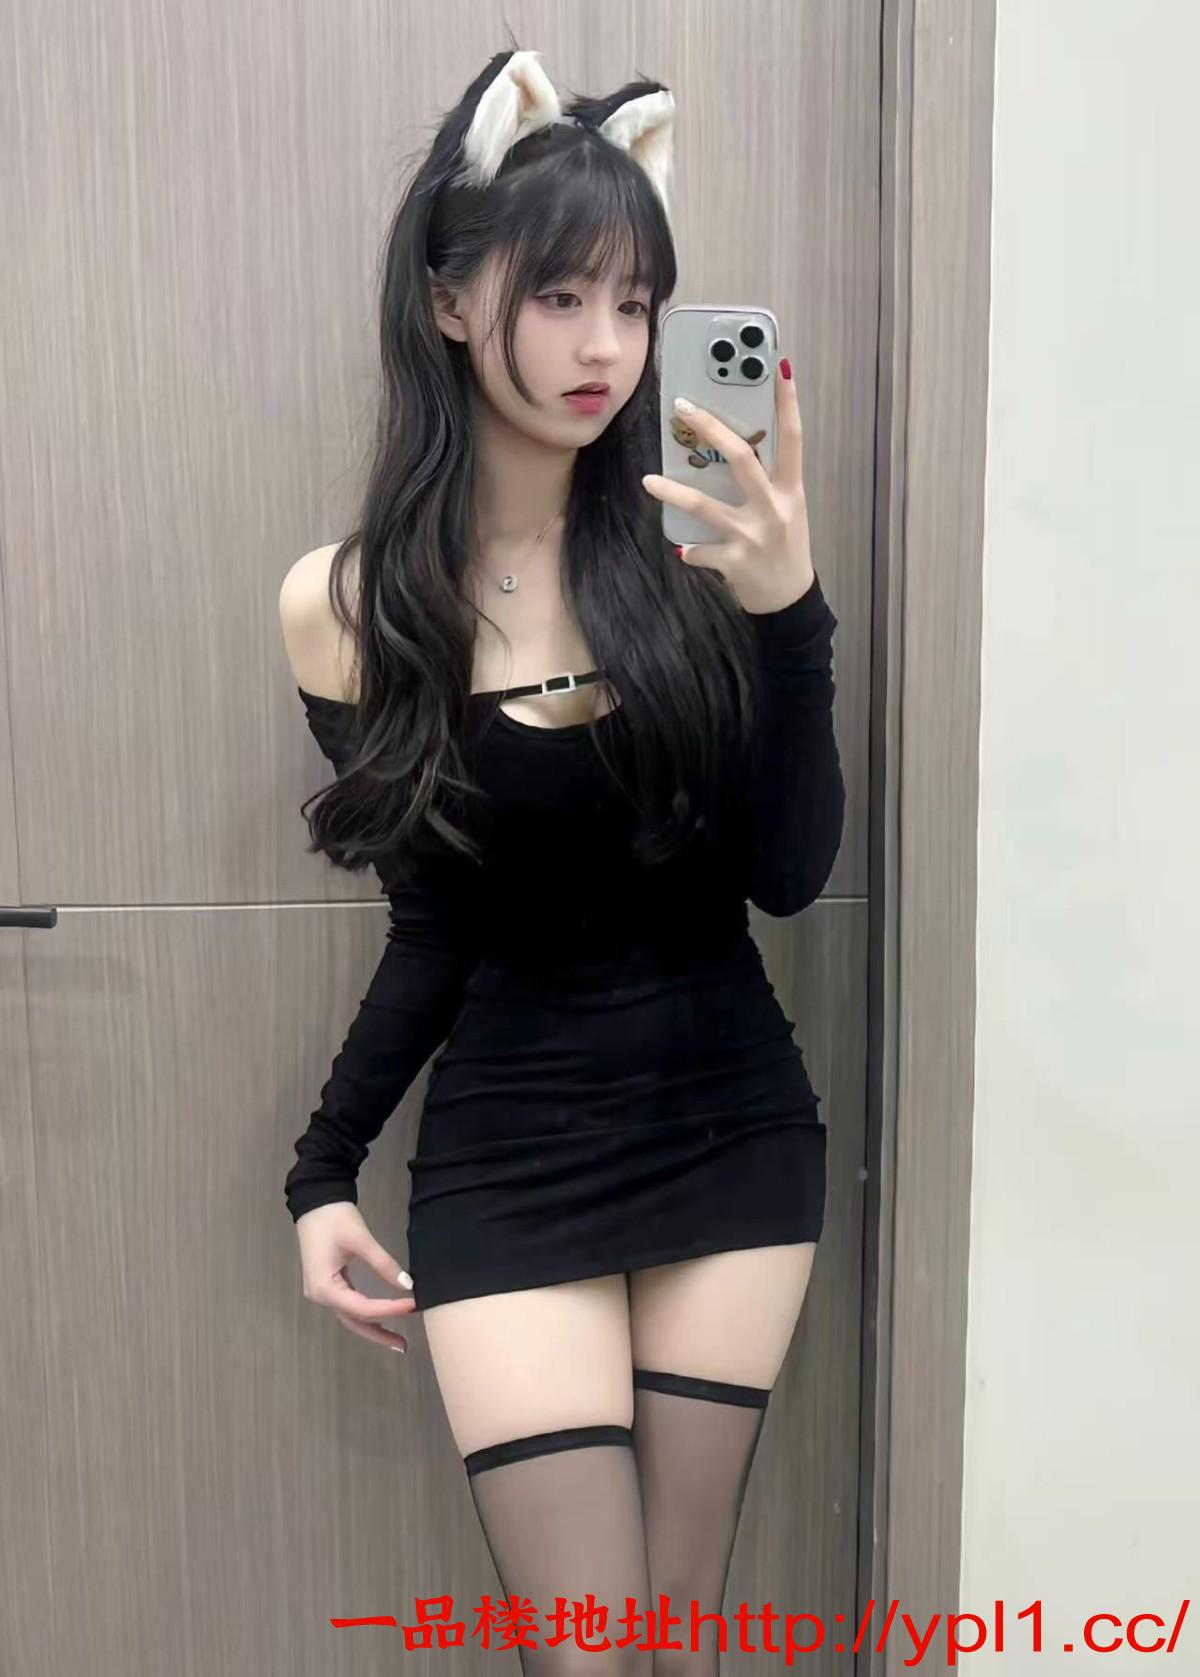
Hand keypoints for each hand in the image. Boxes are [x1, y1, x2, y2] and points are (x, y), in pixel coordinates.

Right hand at [295, 1201, 416, 1352]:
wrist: (316, 1201)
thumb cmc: (335, 1219)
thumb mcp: (361, 1240)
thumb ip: (384, 1264)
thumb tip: (408, 1285)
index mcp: (324, 1288)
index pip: (362, 1307)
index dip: (389, 1309)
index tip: (413, 1305)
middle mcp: (321, 1296)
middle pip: (353, 1321)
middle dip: (379, 1333)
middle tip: (404, 1345)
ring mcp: (323, 1291)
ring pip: (351, 1316)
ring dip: (373, 1326)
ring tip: (397, 1338)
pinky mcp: (329, 1284)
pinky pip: (349, 1305)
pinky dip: (366, 1313)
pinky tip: (382, 1317)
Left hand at [641, 357, 815, 614]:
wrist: (790, 601)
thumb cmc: (786, 548)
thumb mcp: (787, 510)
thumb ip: (766, 482)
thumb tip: (730, 449)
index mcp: (790, 490)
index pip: (792, 438)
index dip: (788, 402)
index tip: (781, 366)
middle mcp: (773, 507)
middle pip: (741, 458)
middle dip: (712, 429)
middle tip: (683, 407)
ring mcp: (753, 536)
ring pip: (706, 506)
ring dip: (674, 492)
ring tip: (649, 479)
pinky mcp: (736, 562)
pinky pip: (701, 551)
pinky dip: (690, 549)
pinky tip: (680, 547)